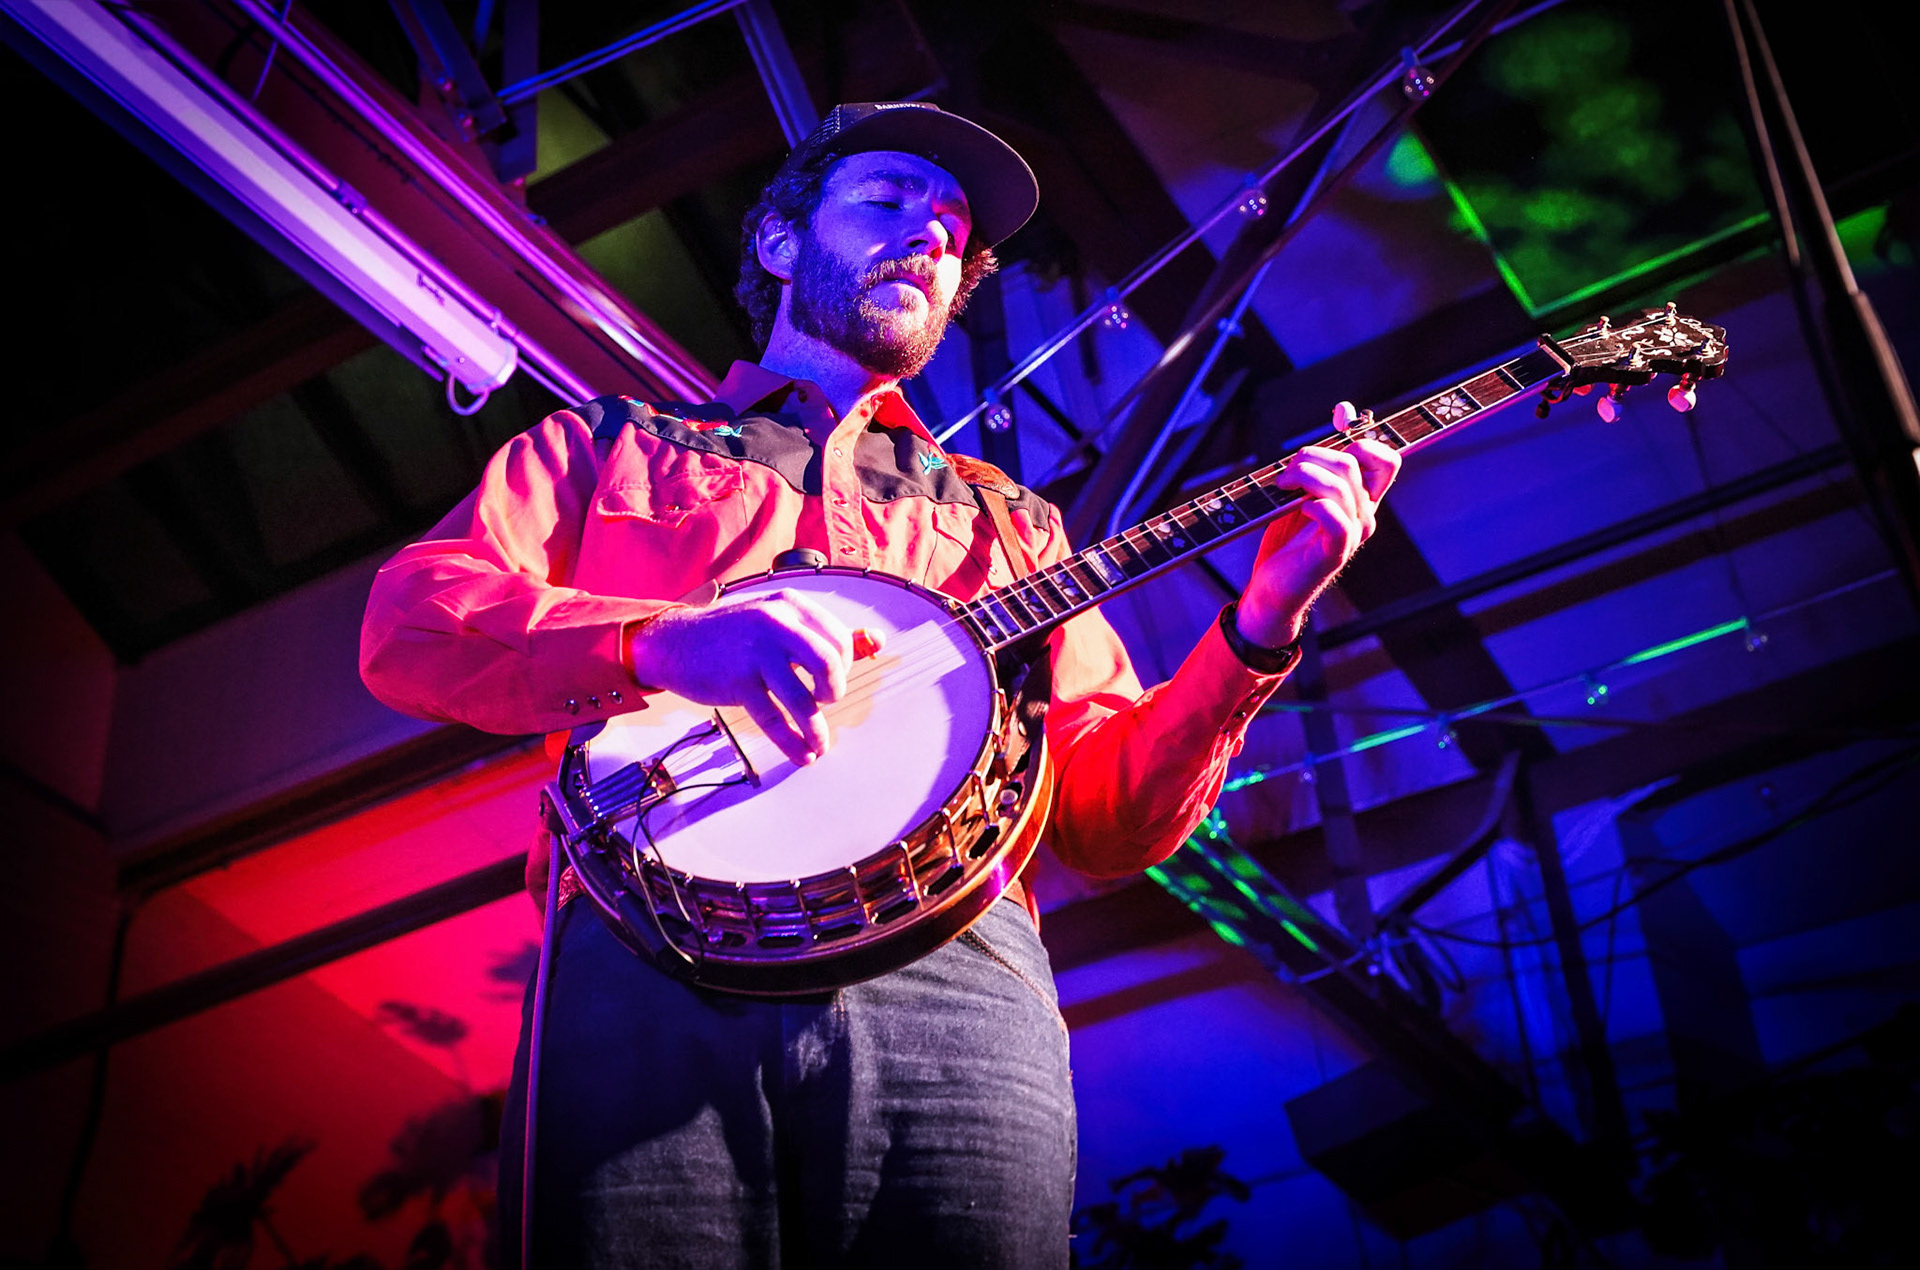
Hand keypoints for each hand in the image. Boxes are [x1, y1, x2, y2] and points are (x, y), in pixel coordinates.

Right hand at [627, 590, 880, 766]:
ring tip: (819, 747)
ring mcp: (755, 653)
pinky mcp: (737, 681)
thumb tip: (878, 641)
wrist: (674, 642)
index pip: (838, 639)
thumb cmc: (733, 636)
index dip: (843, 667)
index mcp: (790, 606)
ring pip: (802, 699)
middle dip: (835, 692)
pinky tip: (800, 755)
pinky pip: (773, 719)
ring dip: (816, 730)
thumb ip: (823, 634)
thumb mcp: (777, 621)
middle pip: (828, 663)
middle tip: (826, 703)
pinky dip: (791, 742)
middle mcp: (775, 624)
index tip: (828, 682)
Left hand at [1236, 431, 1400, 646]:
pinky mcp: (1335, 553)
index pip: (1386, 460)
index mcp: (1361, 500)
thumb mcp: (1300, 499)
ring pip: (1340, 486)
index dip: (1361, 444)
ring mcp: (1352, 535)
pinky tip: (1299, 509)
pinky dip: (1314, 506)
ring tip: (1283, 487)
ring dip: (1304, 477)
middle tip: (1286, 474)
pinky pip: (1336, 518)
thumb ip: (1314, 474)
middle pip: (1352, 463)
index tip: (1323, 452)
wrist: (1271, 590)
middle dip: (1311, 457)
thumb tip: (1311, 448)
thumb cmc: (1285, 544)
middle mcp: (1364, 515)